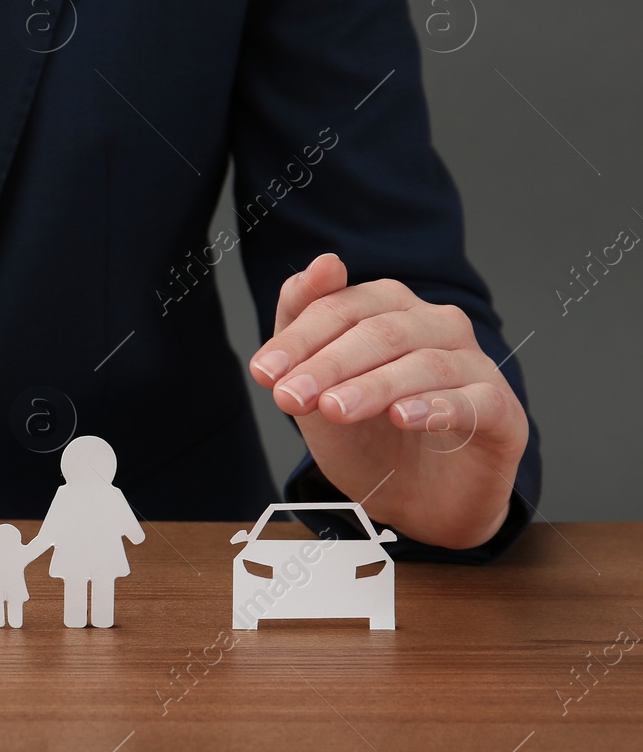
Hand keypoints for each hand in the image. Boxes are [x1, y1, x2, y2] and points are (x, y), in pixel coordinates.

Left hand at [248, 252, 528, 550]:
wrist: (416, 499)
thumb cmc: (366, 432)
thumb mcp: (319, 383)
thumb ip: (305, 323)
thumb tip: (322, 263)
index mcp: (391, 308)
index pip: (342, 308)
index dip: (299, 339)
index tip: (263, 372)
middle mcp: (437, 326)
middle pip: (381, 331)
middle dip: (328, 364)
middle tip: (289, 397)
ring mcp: (474, 365)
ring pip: (424, 363)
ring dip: (372, 386)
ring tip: (333, 409)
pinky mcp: (501, 410)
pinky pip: (474, 400)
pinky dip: (435, 407)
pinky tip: (402, 417)